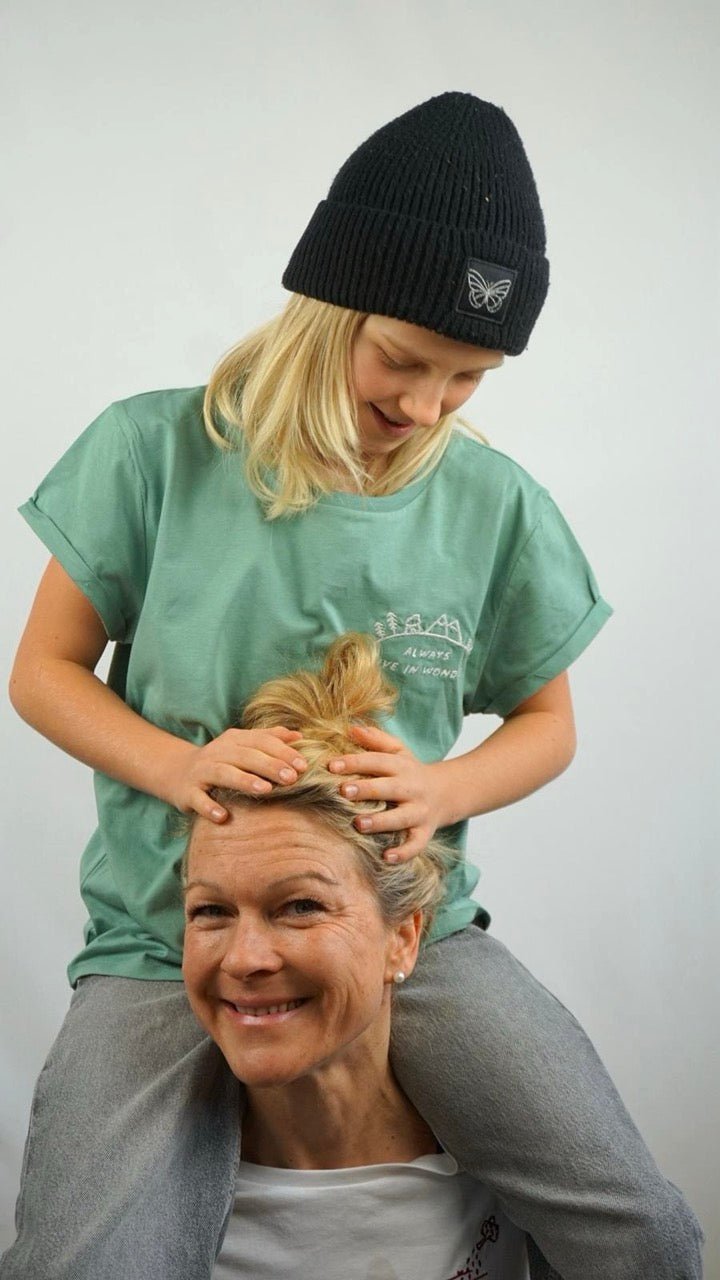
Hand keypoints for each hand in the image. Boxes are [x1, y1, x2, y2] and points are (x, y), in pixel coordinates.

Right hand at [165, 727, 306, 821]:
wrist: (176, 772)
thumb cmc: (220, 761)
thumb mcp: (242, 746)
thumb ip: (270, 739)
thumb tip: (299, 736)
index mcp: (234, 739)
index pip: (261, 741)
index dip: (282, 752)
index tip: (303, 765)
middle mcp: (217, 752)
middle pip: (246, 756)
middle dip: (270, 766)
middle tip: (292, 778)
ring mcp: (201, 771)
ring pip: (223, 773)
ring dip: (244, 780)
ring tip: (265, 790)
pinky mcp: (187, 792)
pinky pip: (198, 799)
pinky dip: (209, 807)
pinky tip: (223, 816)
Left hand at [327, 725, 449, 860]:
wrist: (447, 792)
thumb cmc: (410, 772)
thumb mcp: (398, 752)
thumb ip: (376, 740)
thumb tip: (350, 728)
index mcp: (402, 766)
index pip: (377, 761)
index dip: (354, 762)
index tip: (331, 765)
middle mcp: (412, 788)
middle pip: (389, 788)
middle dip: (367, 789)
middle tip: (343, 791)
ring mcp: (420, 812)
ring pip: (401, 818)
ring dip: (381, 822)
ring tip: (359, 824)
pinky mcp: (425, 833)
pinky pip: (416, 845)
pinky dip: (403, 852)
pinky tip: (385, 857)